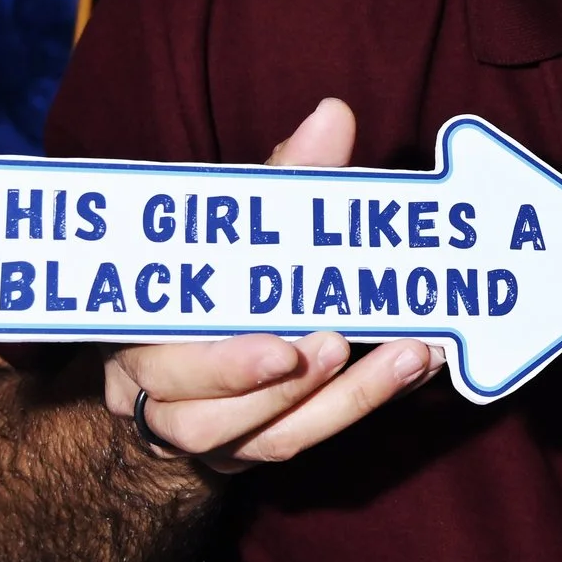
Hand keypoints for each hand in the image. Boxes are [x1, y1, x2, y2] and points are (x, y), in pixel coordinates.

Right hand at [101, 99, 443, 473]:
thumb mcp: (239, 219)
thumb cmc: (215, 268)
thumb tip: (334, 114)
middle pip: (206, 418)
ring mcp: (212, 433)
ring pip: (268, 438)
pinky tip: (421, 361)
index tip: (284, 346)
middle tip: (339, 346)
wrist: (192, 342)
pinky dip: (366, 401)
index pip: (163, 360)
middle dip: (277, 390)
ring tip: (407, 355)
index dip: (222, 366)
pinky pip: (310, 435)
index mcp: (139, 337)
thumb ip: (283, 175)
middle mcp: (162, 397)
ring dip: (342, 401)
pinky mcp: (256, 447)